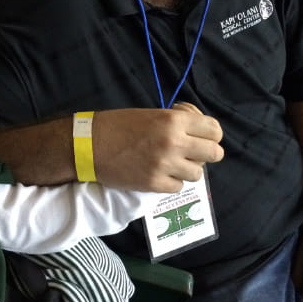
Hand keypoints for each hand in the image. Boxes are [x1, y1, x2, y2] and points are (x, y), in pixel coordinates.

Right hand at [93, 105, 223, 192]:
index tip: (200, 138)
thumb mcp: (150, 114)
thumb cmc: (117, 125)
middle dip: (205, 154)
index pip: (214, 130)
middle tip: (190, 153)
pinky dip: (170, 182)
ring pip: (197, 174)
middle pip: (215, 154)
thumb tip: (196, 126)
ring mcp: (165, 165)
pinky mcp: (154, 184)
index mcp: (174, 120)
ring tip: (169, 164)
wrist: (87, 144)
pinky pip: (178, 187)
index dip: (210, 135)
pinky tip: (157, 174)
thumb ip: (176, 120)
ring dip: (186, 170)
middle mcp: (175, 142)